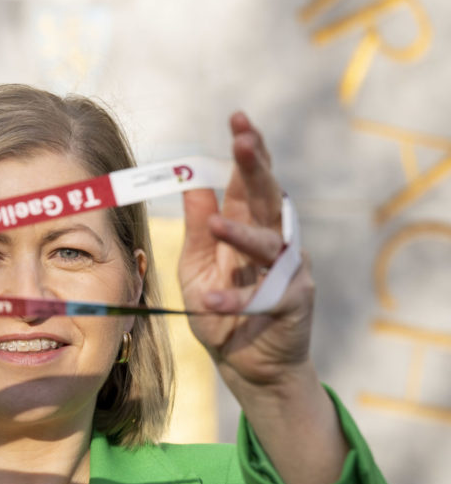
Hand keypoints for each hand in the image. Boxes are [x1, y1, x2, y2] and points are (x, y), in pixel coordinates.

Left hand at [178, 112, 314, 391]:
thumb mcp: (196, 264)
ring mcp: (288, 271)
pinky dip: (237, 300)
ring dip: (242, 236)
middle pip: (269, 198)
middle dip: (256, 168)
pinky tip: (212, 301)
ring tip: (216, 227)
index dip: (247, 151)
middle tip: (244, 140)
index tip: (238, 120)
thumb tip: (190, 182)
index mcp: (248, 225)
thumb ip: (197, 225)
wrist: (246, 363)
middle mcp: (274, 241)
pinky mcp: (292, 304)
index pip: (249, 182)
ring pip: (270, 244)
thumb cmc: (219, 306)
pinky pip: (264, 299)